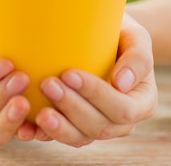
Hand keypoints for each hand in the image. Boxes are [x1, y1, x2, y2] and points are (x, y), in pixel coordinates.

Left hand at [34, 13, 156, 146]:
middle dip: (71, 107)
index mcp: (142, 102)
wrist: (106, 38)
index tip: (69, 73)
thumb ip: (137, 57)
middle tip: (46, 83)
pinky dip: (45, 134)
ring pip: (80, 138)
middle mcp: (122, 121)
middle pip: (98, 126)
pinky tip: (28, 125)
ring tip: (38, 111)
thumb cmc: (122, 33)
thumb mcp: (136, 36)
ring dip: (58, 126)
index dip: (95, 95)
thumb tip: (121, 84)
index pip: (122, 109)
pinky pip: (62, 137)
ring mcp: (99, 127)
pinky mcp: (77, 127)